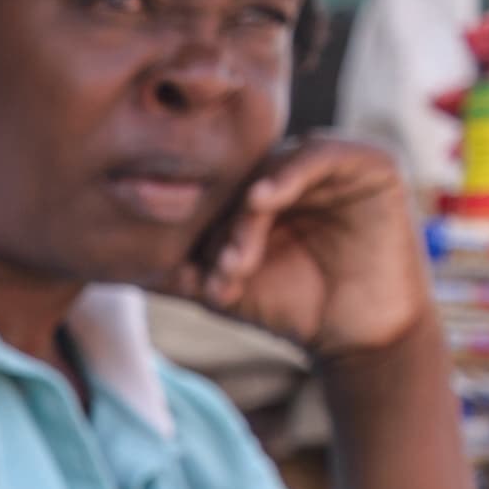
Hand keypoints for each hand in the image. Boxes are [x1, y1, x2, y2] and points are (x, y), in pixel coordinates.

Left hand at [169, 134, 433, 362]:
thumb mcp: (223, 287)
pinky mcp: (370, 161)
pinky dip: (289, 174)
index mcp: (257, 186)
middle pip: (241, 178)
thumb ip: (178, 272)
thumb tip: (118, 267)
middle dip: (223, 226)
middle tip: (219, 270)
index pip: (216, 190)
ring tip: (239, 256)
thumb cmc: (289, 307)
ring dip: (249, 212)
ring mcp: (330, 161)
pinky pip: (321, 153)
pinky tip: (262, 199)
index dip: (197, 228)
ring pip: (273, 167)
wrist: (355, 335)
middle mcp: (291, 167)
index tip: (186, 277)